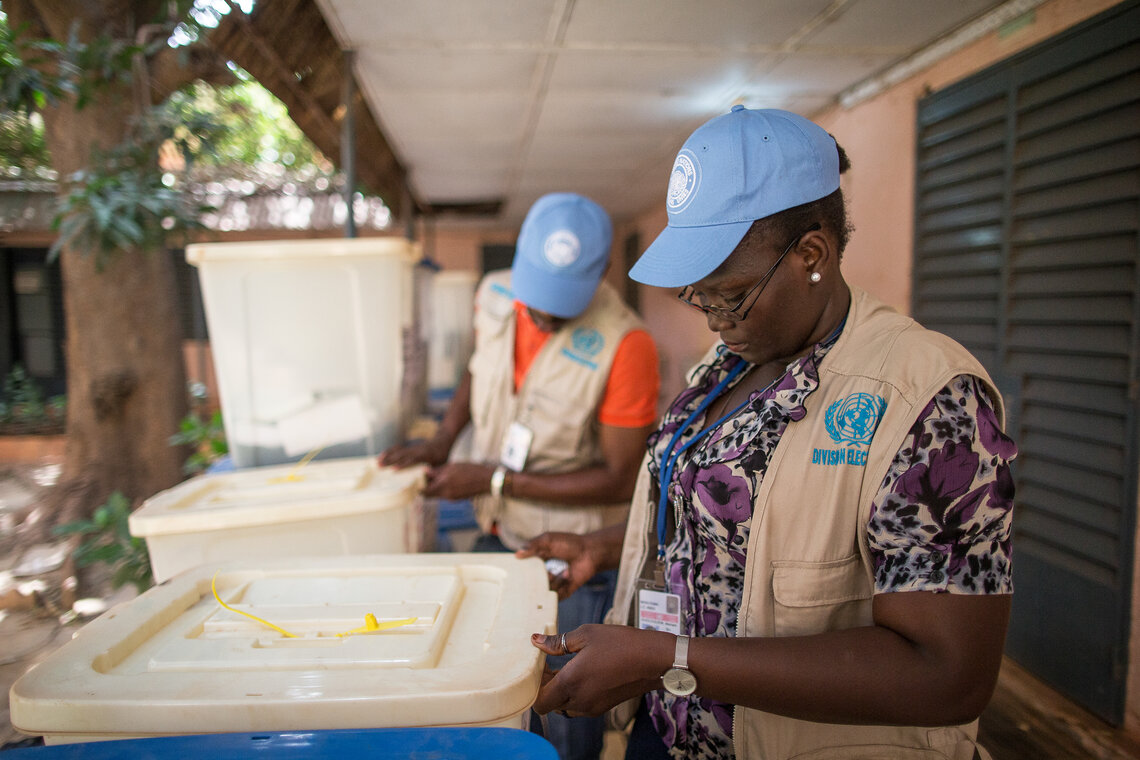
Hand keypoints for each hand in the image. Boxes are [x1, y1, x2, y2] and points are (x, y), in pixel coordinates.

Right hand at [378, 438, 449, 468]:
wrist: (442, 441)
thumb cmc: (442, 457)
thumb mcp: (441, 466)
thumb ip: (432, 474)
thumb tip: (425, 486)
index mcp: (425, 456)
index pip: (412, 460)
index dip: (403, 465)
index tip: (394, 470)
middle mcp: (416, 451)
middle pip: (402, 455)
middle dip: (390, 461)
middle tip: (380, 467)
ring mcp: (412, 448)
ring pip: (398, 451)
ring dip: (387, 456)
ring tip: (377, 462)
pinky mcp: (409, 447)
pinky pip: (397, 449)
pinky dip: (388, 452)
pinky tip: (381, 456)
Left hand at [422, 462, 494, 499]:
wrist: (488, 481)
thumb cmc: (471, 470)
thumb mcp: (453, 466)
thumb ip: (437, 470)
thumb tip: (424, 471)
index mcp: (443, 484)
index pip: (423, 491)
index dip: (419, 486)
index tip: (418, 479)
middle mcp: (446, 494)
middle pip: (429, 495)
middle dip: (426, 488)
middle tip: (427, 479)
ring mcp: (451, 499)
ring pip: (437, 495)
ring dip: (435, 488)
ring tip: (440, 477)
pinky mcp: (457, 499)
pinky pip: (445, 495)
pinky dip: (443, 490)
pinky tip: (450, 481)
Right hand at [516, 532, 597, 599]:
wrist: (589, 552)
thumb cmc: (569, 543)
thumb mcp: (548, 539)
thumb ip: (532, 545)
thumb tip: (517, 554)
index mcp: (538, 562)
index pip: (524, 571)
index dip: (520, 573)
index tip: (515, 573)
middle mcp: (544, 574)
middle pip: (532, 584)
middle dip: (537, 579)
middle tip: (547, 570)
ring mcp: (553, 584)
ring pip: (544, 590)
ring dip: (553, 579)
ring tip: (563, 569)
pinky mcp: (563, 592)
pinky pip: (555, 597)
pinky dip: (561, 586)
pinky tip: (567, 574)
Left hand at [529, 624, 672, 716]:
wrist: (653, 660)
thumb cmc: (620, 643)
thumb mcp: (586, 634)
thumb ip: (558, 642)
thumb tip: (535, 641)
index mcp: (571, 683)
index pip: (539, 701)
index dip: (534, 686)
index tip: (539, 666)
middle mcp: (579, 701)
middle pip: (550, 705)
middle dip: (546, 687)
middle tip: (549, 666)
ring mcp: (592, 707)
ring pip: (564, 707)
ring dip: (560, 692)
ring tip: (566, 669)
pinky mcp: (603, 707)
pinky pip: (579, 706)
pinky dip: (574, 694)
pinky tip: (582, 674)